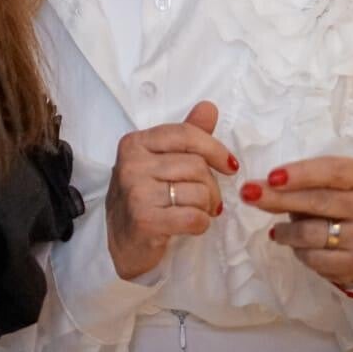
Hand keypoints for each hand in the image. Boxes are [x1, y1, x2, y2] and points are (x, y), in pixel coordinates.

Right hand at [105, 101, 237, 279]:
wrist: (123, 243)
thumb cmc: (145, 198)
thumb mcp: (160, 162)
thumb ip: (186, 136)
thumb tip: (209, 108)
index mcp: (135, 143)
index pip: (185, 134)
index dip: (215, 149)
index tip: (229, 166)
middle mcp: (132, 164)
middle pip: (196, 166)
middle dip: (212, 186)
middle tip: (208, 200)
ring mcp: (136, 192)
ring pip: (199, 192)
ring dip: (207, 208)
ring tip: (197, 212)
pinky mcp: (145, 221)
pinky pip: (194, 217)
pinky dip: (201, 224)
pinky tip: (191, 225)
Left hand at [241, 156, 352, 285]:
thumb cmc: (341, 202)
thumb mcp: (329, 184)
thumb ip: (300, 184)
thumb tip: (257, 189)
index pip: (333, 171)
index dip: (301, 173)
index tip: (271, 177)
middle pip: (319, 201)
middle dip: (279, 198)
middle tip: (249, 194)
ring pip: (312, 233)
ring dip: (285, 231)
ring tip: (276, 231)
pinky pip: (315, 258)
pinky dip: (298, 251)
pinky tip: (295, 245)